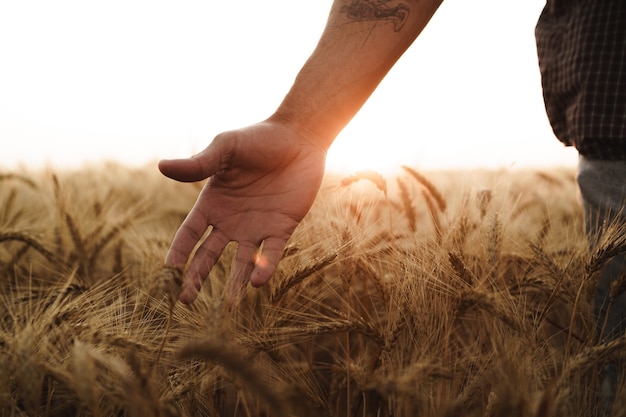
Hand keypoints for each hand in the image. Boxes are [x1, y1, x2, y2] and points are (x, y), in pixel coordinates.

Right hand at [158, 120, 326, 303]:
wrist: (298, 138)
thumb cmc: (258, 139)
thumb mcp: (225, 148)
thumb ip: (199, 163)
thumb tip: (161, 167)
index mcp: (213, 202)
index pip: (190, 233)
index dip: (179, 251)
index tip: (168, 272)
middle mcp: (232, 220)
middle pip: (209, 255)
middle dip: (197, 277)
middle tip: (185, 300)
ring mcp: (257, 226)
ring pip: (242, 261)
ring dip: (235, 283)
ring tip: (229, 306)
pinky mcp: (282, 228)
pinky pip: (272, 253)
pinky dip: (265, 267)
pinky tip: (257, 282)